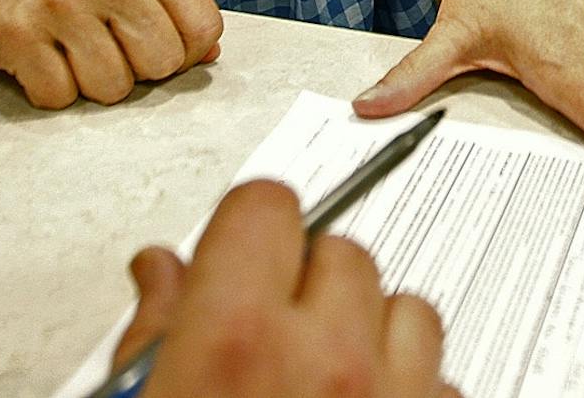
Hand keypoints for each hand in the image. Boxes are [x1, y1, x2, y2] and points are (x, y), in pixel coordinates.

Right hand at [0, 0, 223, 107]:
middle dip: (136, 72)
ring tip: (65, 52)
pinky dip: (47, 90)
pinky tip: (33, 59)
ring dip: (89, 85)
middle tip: (101, 50)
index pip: (202, 27)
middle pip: (162, 64)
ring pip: (113, 89)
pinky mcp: (16, 32)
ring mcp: (60, 3)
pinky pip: (59, 98)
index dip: (184, 54)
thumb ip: (166, 4)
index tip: (151, 48)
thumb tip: (210, 54)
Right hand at [110, 180, 453, 397]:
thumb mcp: (140, 397)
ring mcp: (394, 397)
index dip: (251, 227)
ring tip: (329, 377)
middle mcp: (328, 358)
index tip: (243, 253)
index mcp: (239, 338)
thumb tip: (160, 268)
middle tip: (276, 334)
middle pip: (342, 251)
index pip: (268, 205)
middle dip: (309, 280)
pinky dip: (413, 387)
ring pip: (409, 307)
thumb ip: (154, 332)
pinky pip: (444, 378)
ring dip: (374, 331)